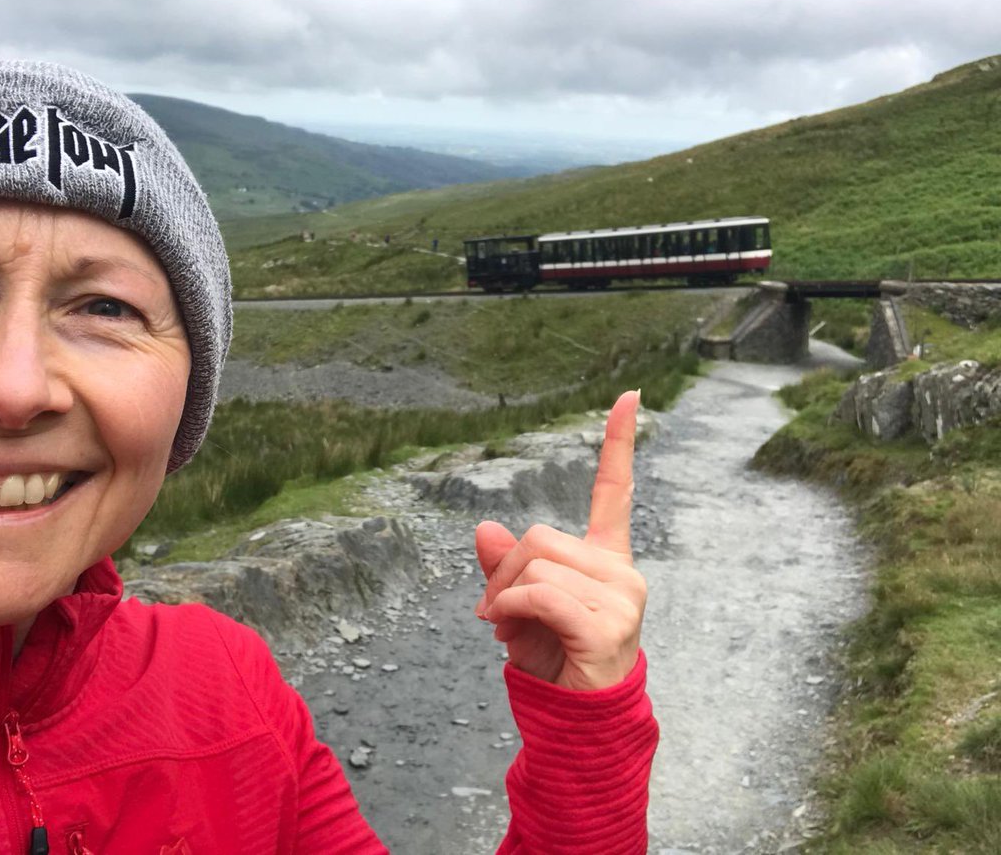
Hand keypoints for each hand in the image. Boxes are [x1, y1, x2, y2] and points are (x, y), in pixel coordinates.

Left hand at [473, 389, 646, 690]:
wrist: (576, 720)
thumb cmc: (552, 658)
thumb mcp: (518, 605)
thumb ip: (505, 566)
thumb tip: (486, 528)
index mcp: (606, 559)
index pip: (615, 491)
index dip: (618, 442)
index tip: (629, 395)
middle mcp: (622, 571)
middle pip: (541, 534)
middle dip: (504, 570)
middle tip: (495, 610)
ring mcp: (622, 597)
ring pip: (537, 562)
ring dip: (504, 596)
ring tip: (507, 628)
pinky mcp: (609, 624)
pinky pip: (540, 593)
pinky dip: (511, 608)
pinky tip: (508, 629)